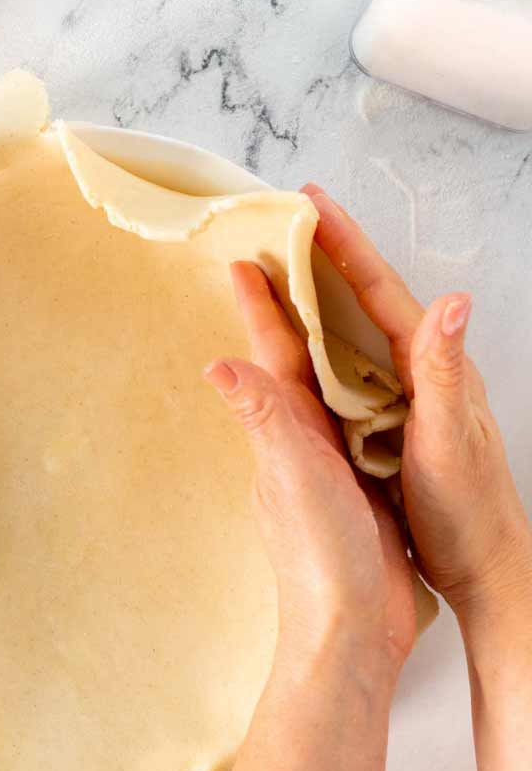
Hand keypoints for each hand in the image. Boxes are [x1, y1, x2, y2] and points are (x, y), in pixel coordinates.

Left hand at [207, 262, 417, 675]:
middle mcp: (304, 439)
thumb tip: (216, 363)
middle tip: (291, 262)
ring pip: (330, 390)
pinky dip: (365, 395)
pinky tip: (376, 387)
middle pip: (299, 361)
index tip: (245, 258)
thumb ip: (263, 418)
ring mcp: (333, 464)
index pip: (273, 351)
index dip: (262, 305)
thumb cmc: (317, 555)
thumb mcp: (291, 475)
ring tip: (329, 308)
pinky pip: (362, 425)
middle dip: (294, 313)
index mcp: (287, 427)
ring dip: (327, 349)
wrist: (352, 630)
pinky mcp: (364, 487)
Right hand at [302, 184, 531, 625]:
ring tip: (285, 258)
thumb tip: (453, 300)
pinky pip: (351, 362)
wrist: (486, 568)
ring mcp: (407, 391)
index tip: (309, 202)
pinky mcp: (393, 417)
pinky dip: (323, 336)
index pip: (379, 287)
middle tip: (287, 214)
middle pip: (366, 294)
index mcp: (432, 362)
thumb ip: (442, 370)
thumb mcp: (449, 438)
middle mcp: (421, 367)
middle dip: (328, 250)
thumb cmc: (468, 508)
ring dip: (322, 288)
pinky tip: (302, 337)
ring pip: (356, 325)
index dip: (344, 243)